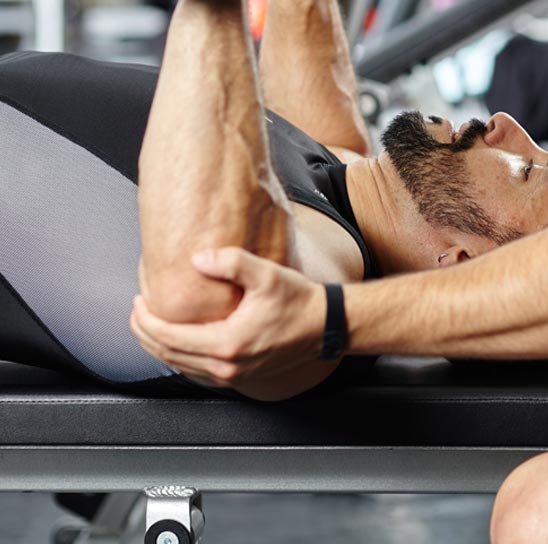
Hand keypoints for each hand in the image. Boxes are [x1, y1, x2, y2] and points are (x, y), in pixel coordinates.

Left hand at [130, 246, 327, 389]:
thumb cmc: (299, 301)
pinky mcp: (239, 376)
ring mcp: (232, 376)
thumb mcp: (266, 274)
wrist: (324, 325)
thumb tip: (197, 258)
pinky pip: (196, 371)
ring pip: (180, 366)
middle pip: (168, 355)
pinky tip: (178, 341)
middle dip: (145, 333)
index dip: (146, 320)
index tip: (137, 302)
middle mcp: (226, 366)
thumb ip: (230, 262)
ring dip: (159, 346)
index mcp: (227, 343)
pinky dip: (179, 356)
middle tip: (136, 312)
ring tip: (150, 324)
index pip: (169, 336)